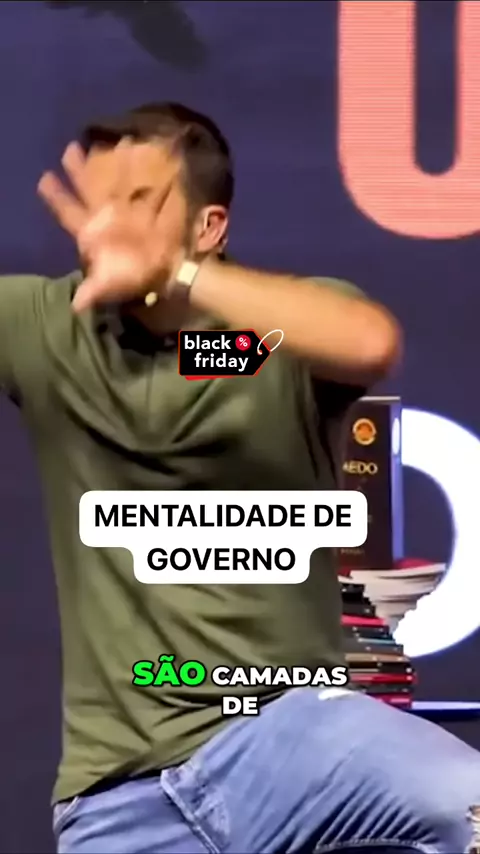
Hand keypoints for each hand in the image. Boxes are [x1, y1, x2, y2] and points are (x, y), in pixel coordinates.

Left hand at [37, 140, 183, 311]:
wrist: (171, 273)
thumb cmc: (137, 277)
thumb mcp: (112, 285)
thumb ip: (95, 290)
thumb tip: (76, 305)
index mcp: (92, 233)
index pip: (69, 213)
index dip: (57, 197)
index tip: (44, 178)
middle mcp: (106, 217)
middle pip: (88, 189)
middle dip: (78, 169)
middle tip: (70, 147)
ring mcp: (126, 209)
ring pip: (114, 181)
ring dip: (110, 162)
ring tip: (105, 141)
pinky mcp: (148, 206)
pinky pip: (142, 183)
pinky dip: (141, 167)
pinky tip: (141, 147)